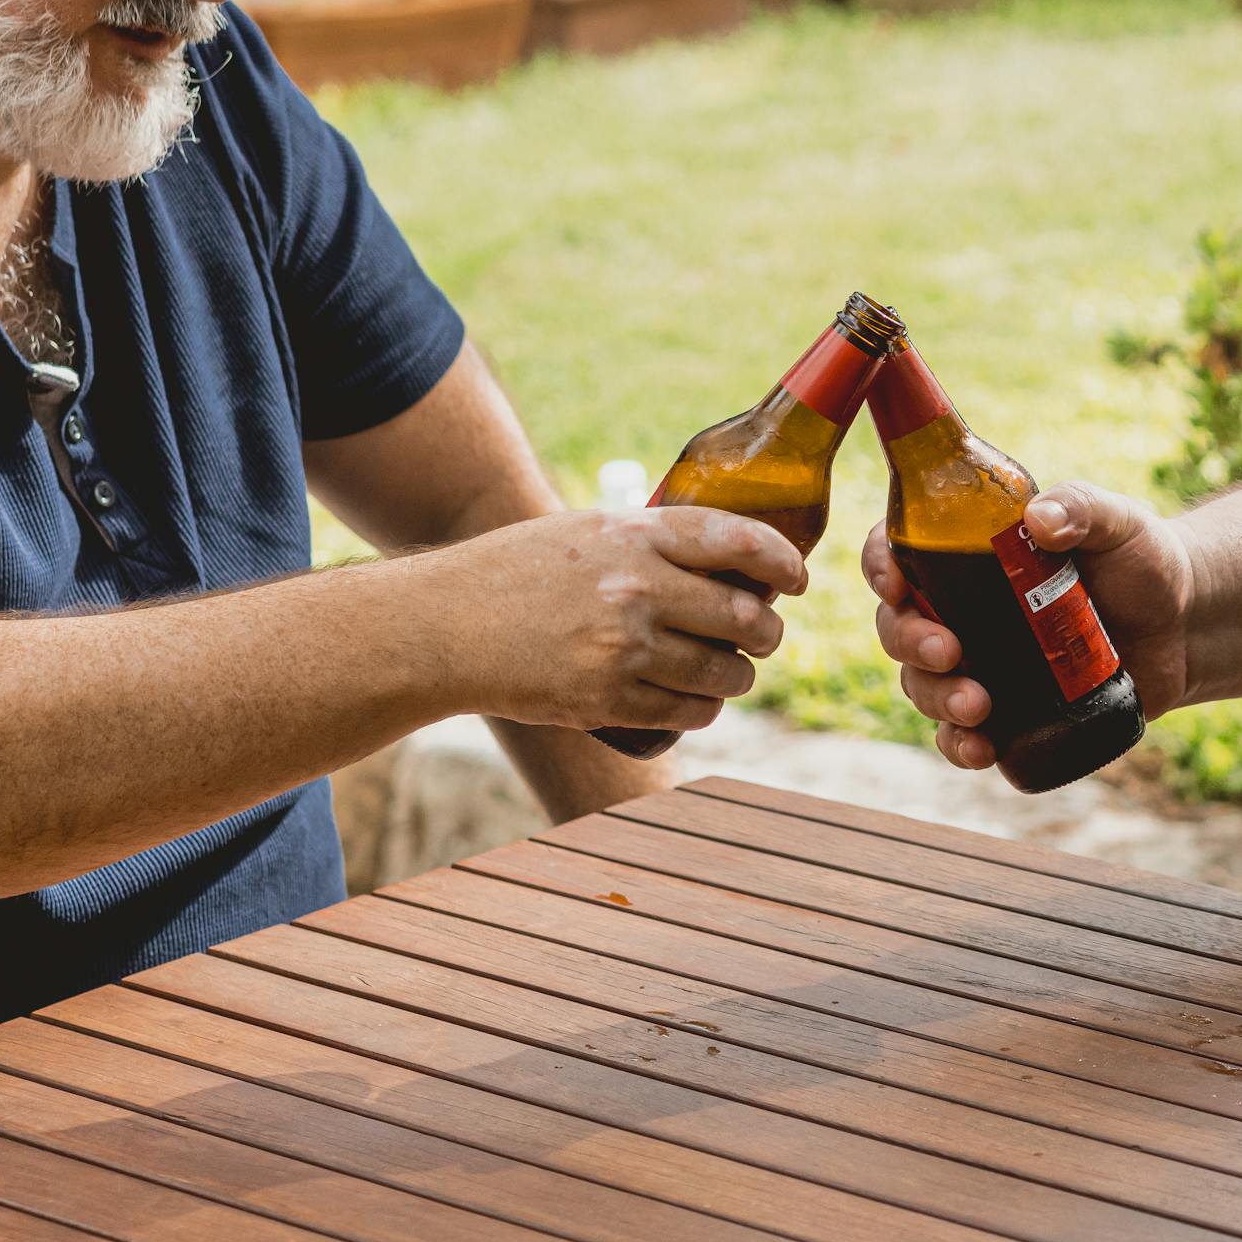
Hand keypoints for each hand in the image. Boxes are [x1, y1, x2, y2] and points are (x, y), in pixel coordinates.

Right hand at [449, 506, 803, 733]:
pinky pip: (687, 711)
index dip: (784, 563)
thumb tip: (728, 557)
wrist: (444, 624)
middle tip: (764, 635)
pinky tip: (700, 701)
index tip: (797, 579)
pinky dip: (705, 709)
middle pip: (745, 617)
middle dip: (768, 632)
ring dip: (740, 676)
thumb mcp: (588, 529)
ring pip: (724, 672)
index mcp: (635, 536)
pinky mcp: (605, 700)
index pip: (739, 542)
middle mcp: (636, 589)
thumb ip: (653, 540)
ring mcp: (621, 648)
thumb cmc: (517, 571)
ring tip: (733, 671)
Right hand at [864, 485, 1192, 771]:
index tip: (894, 582)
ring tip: (977, 705)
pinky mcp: (1008, 712)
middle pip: (899, 626)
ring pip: (924, 685)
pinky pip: (962, 736)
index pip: (900, 551)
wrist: (1184, 626)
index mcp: (970, 554)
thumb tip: (1040, 520)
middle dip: (909, 641)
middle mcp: (962, 610)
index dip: (880, 564)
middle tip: (947, 649)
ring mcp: (981, 664)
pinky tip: (980, 749)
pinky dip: (959, 746)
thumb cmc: (1141, 560)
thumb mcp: (1117, 521)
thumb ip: (1081, 508)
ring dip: (936, 698)